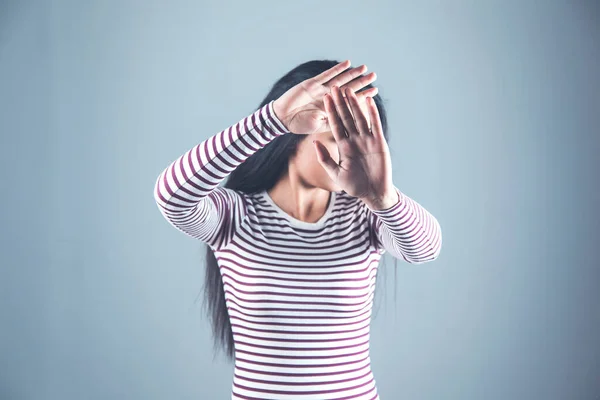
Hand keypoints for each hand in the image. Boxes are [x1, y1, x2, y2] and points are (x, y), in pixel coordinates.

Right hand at [273, 60, 377, 134]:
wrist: (282, 118)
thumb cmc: (300, 124)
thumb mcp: (319, 126)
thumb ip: (333, 121)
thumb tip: (349, 119)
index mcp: (332, 109)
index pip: (351, 102)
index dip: (362, 96)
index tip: (374, 91)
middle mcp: (328, 98)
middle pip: (349, 88)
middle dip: (361, 82)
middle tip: (374, 76)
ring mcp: (321, 90)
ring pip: (340, 79)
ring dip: (352, 74)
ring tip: (364, 68)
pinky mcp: (312, 83)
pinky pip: (327, 74)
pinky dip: (337, 69)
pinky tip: (347, 63)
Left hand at [314, 85, 395, 205]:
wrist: (373, 193)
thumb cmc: (354, 185)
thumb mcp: (336, 173)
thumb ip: (325, 158)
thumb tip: (314, 142)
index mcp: (343, 146)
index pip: (335, 124)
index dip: (330, 111)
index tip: (324, 98)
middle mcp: (355, 140)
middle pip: (346, 117)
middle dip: (340, 102)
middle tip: (335, 87)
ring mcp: (367, 140)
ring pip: (359, 118)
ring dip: (354, 104)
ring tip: (349, 89)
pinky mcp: (379, 142)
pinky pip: (375, 125)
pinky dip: (372, 113)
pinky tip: (369, 100)